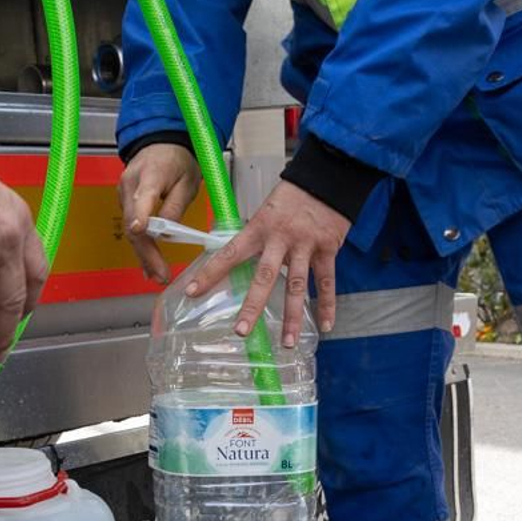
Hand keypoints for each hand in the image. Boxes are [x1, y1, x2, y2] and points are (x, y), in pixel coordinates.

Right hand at [117, 143, 201, 284]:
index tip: (141, 229)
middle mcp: (131, 184)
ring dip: (143, 254)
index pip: (143, 196)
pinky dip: (141, 245)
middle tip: (161, 274)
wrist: (161, 144)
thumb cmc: (178, 161)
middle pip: (134, 222)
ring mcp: (123, 193)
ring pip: (130, 229)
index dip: (141, 214)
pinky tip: (148, 265)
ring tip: (158, 275)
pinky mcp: (124, 201)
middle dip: (147, 252)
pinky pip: (131, 226)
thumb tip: (167, 233)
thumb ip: (176, 206)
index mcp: (151, 173)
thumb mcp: (188, 181)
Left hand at [182, 181, 348, 347]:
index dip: (211, 273)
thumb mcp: (266, 212)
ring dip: (292, 317)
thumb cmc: (292, 196)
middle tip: (241, 332)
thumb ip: (255, 238)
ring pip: (297, 286)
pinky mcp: (328, 248)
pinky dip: (327, 305)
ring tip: (288, 343)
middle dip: (252, 306)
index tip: (193, 292)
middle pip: (264, 277)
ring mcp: (305, 245)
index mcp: (258, 229)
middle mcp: (280, 239)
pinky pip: (327, 282)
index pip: (229, 253)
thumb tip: (237, 262)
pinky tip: (325, 326)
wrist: (327, 177)